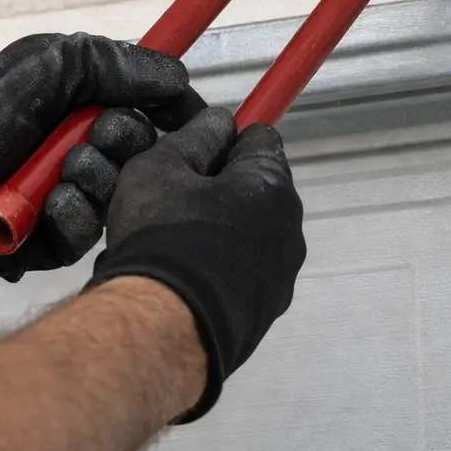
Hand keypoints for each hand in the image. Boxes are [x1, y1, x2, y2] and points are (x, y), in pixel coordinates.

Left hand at [0, 33, 201, 292]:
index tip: (188, 114)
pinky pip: (89, 233)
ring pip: (119, 193)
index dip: (168, 108)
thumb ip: (111, 63)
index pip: (142, 102)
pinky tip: (44, 210)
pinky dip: (71, 217)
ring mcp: (61, 193)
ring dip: (94, 180)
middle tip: (90, 138)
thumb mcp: (42, 68)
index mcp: (71, 100)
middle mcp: (71, 144)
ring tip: (57, 177)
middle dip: (123, 141)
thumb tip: (175, 75)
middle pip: (140, 148)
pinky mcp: (50, 240)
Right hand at [89, 107, 305, 421]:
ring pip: (244, 235)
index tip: (194, 149)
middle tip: (169, 198)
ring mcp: (279, 278)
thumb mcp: (162, 165)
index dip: (222, 138)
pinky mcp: (261, 315)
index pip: (259, 137)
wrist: (163, 329)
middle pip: (252, 190)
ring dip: (213, 232)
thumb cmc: (162, 240)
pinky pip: (238, 278)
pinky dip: (213, 273)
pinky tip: (176, 279)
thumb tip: (218, 122)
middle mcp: (288, 231)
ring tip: (166, 245)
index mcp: (271, 185)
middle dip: (215, 189)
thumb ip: (195, 136)